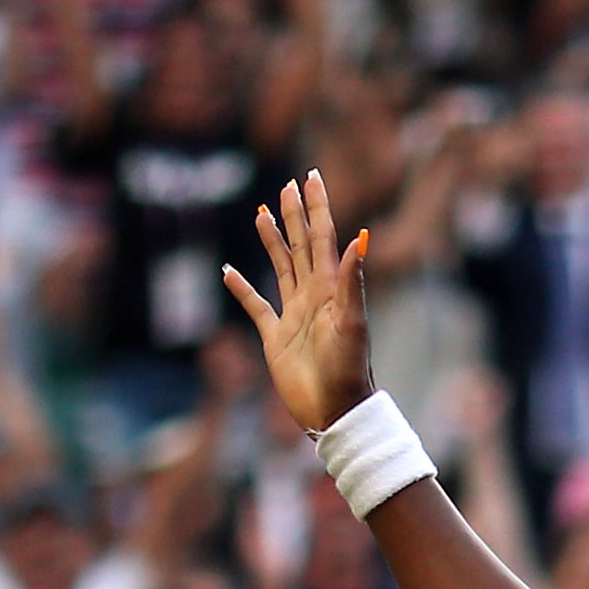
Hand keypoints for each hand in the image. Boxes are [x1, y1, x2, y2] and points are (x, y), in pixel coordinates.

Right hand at [223, 172, 375, 434]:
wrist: (334, 411)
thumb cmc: (348, 370)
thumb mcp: (352, 323)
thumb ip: (353, 280)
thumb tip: (360, 237)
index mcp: (331, 287)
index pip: (323, 237)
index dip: (317, 206)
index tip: (310, 177)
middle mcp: (313, 295)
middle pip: (302, 245)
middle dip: (295, 214)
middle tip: (287, 185)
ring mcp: (294, 314)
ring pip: (281, 267)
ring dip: (272, 240)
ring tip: (262, 213)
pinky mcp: (276, 337)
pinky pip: (255, 305)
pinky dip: (241, 288)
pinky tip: (228, 271)